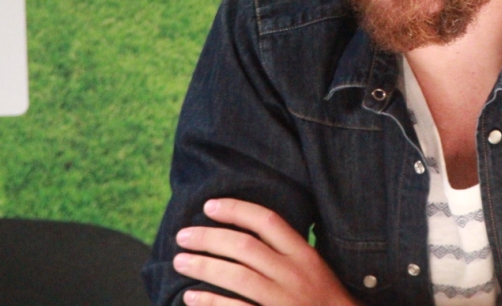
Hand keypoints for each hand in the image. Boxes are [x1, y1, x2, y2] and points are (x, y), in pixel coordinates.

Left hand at [173, 198, 360, 305]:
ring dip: (203, 266)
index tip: (209, 206)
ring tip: (180, 261)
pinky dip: (210, 302)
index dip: (236, 210)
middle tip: (183, 235)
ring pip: (237, 276)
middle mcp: (293, 273)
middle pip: (245, 246)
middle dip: (209, 238)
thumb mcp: (312, 267)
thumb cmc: (321, 298)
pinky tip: (191, 297)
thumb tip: (246, 231)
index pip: (267, 221)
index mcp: (303, 254)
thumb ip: (285, 250)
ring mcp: (283, 299)